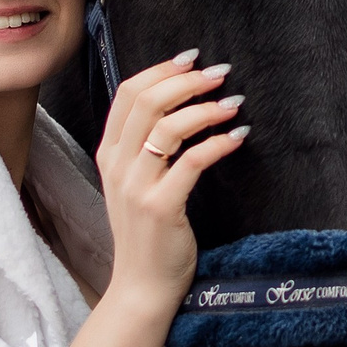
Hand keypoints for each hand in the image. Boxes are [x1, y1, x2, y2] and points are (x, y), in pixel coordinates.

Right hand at [93, 50, 248, 314]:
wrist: (141, 286)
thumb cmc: (147, 233)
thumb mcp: (134, 184)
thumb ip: (146, 148)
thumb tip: (181, 104)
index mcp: (109, 154)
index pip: (127, 93)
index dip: (161, 70)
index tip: (192, 59)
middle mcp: (117, 166)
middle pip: (146, 102)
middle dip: (187, 81)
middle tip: (220, 74)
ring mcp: (136, 187)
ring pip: (168, 128)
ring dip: (206, 109)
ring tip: (234, 104)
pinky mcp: (160, 207)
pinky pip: (191, 162)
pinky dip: (217, 144)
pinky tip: (238, 138)